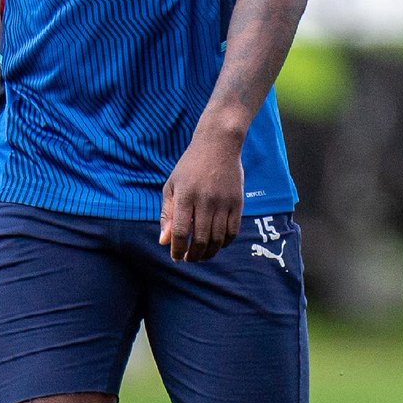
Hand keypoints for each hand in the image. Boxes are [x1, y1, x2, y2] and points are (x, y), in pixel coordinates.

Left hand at [159, 121, 243, 261]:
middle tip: (189, 258)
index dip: (178, 249)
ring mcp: (223, 201)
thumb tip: (164, 241)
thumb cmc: (190, 166)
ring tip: (202, 255)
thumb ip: (168, 214)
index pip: (182, 232)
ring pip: (218, 239)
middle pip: (201, 240)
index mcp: (186, 195)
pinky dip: (225, 243)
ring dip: (209, 253)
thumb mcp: (173, 185)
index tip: (176, 256)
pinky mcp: (237, 202)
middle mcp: (205, 200)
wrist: (218, 144)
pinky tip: (218, 244)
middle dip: (194, 255)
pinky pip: (233, 231)